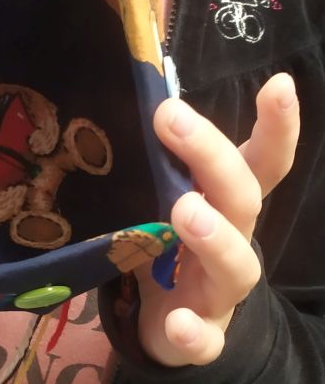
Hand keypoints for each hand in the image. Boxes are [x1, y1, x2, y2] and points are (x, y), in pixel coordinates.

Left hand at [135, 73, 299, 366]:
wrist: (170, 318)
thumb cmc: (170, 242)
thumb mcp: (167, 196)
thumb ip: (161, 162)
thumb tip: (145, 101)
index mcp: (227, 204)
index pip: (261, 162)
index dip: (277, 127)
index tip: (279, 84)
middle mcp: (233, 240)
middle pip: (242, 199)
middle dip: (212, 158)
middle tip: (172, 119)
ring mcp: (220, 290)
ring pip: (238, 267)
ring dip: (216, 237)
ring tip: (186, 210)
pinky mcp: (202, 334)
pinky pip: (205, 339)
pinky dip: (194, 333)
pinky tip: (178, 321)